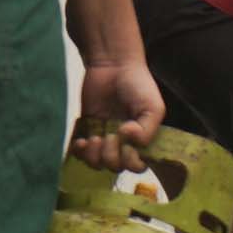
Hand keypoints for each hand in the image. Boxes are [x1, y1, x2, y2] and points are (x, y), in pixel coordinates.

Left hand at [74, 56, 164, 171]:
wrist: (113, 64)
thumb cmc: (137, 84)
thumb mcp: (153, 107)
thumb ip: (148, 131)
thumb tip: (128, 142)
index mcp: (142, 140)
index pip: (138, 166)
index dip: (131, 162)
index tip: (127, 143)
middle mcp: (124, 143)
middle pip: (116, 167)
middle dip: (111, 156)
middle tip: (110, 136)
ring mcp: (105, 137)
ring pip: (97, 164)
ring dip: (94, 157)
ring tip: (94, 139)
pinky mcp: (87, 130)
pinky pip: (81, 153)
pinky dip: (79, 152)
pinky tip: (82, 141)